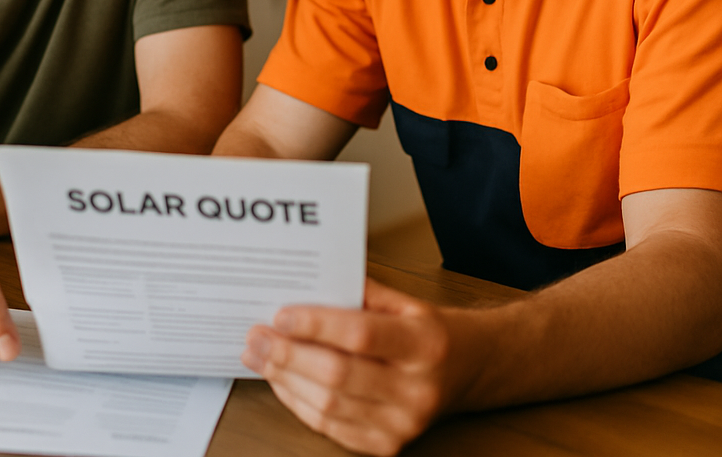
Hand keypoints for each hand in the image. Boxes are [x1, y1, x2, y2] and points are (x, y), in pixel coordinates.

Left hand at [242, 278, 453, 455]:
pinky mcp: (387, 445)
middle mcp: (416, 390)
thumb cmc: (428, 331)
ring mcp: (402, 424)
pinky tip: (281, 380)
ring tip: (259, 355)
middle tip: (256, 336)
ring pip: (328, 405)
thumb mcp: (403, 300)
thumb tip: (305, 283)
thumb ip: (358, 291)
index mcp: (423, 344)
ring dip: (284, 379)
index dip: (316, 326)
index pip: (360, 335)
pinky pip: (330, 427)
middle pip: (337, 375)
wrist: (467, 370)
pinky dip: (298, 402)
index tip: (280, 315)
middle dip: (287, 354)